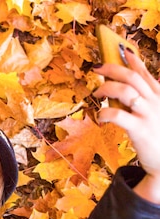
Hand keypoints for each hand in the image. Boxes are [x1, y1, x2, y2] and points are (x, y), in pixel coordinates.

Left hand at [93, 49, 159, 202]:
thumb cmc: (159, 136)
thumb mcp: (157, 113)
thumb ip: (147, 98)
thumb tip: (129, 88)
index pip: (145, 73)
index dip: (133, 60)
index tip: (121, 50)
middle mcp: (155, 101)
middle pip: (132, 77)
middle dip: (113, 68)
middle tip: (97, 68)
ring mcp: (148, 114)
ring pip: (125, 91)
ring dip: (107, 88)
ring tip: (96, 93)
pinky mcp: (139, 129)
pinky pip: (117, 115)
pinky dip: (104, 113)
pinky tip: (99, 117)